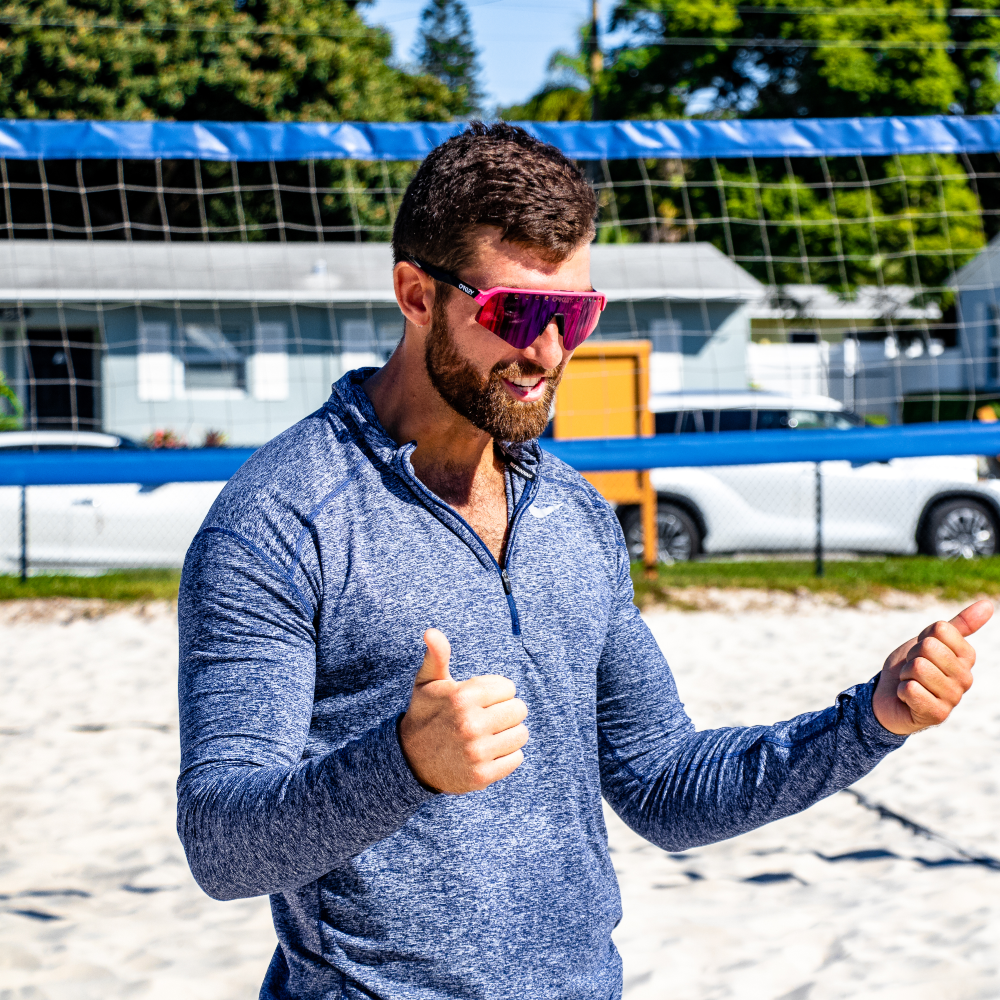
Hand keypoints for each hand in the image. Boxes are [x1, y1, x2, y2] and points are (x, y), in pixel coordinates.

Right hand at [398, 628, 528, 793]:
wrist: (409, 760)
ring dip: (508, 733)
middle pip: (519, 709)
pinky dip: (506, 755)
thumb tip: (431, 632)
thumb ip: (436, 655)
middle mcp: (471, 724)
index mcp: (462, 697)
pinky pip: (517, 758)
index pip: (508, 687)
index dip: (495, 692)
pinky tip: (487, 753)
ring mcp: (477, 752)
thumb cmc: (425, 713)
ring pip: (521, 734)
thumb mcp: (427, 682)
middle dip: (505, 711)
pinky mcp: (482, 776)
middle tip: (485, 717)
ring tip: (488, 735)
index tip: (477, 700)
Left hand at [873, 599, 992, 734]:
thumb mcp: (931, 641)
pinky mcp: (938, 714)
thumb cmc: (911, 667)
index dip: (922, 637)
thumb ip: (958, 625)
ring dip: (905, 675)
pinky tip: (908, 698)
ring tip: (911, 683)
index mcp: (967, 657)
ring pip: (919, 667)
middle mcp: (965, 678)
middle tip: (913, 670)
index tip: (921, 652)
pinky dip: (902, 691)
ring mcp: (953, 698)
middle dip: (911, 656)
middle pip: (928, 647)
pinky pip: (911, 689)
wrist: (888, 697)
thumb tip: (988, 604)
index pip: (940, 629)